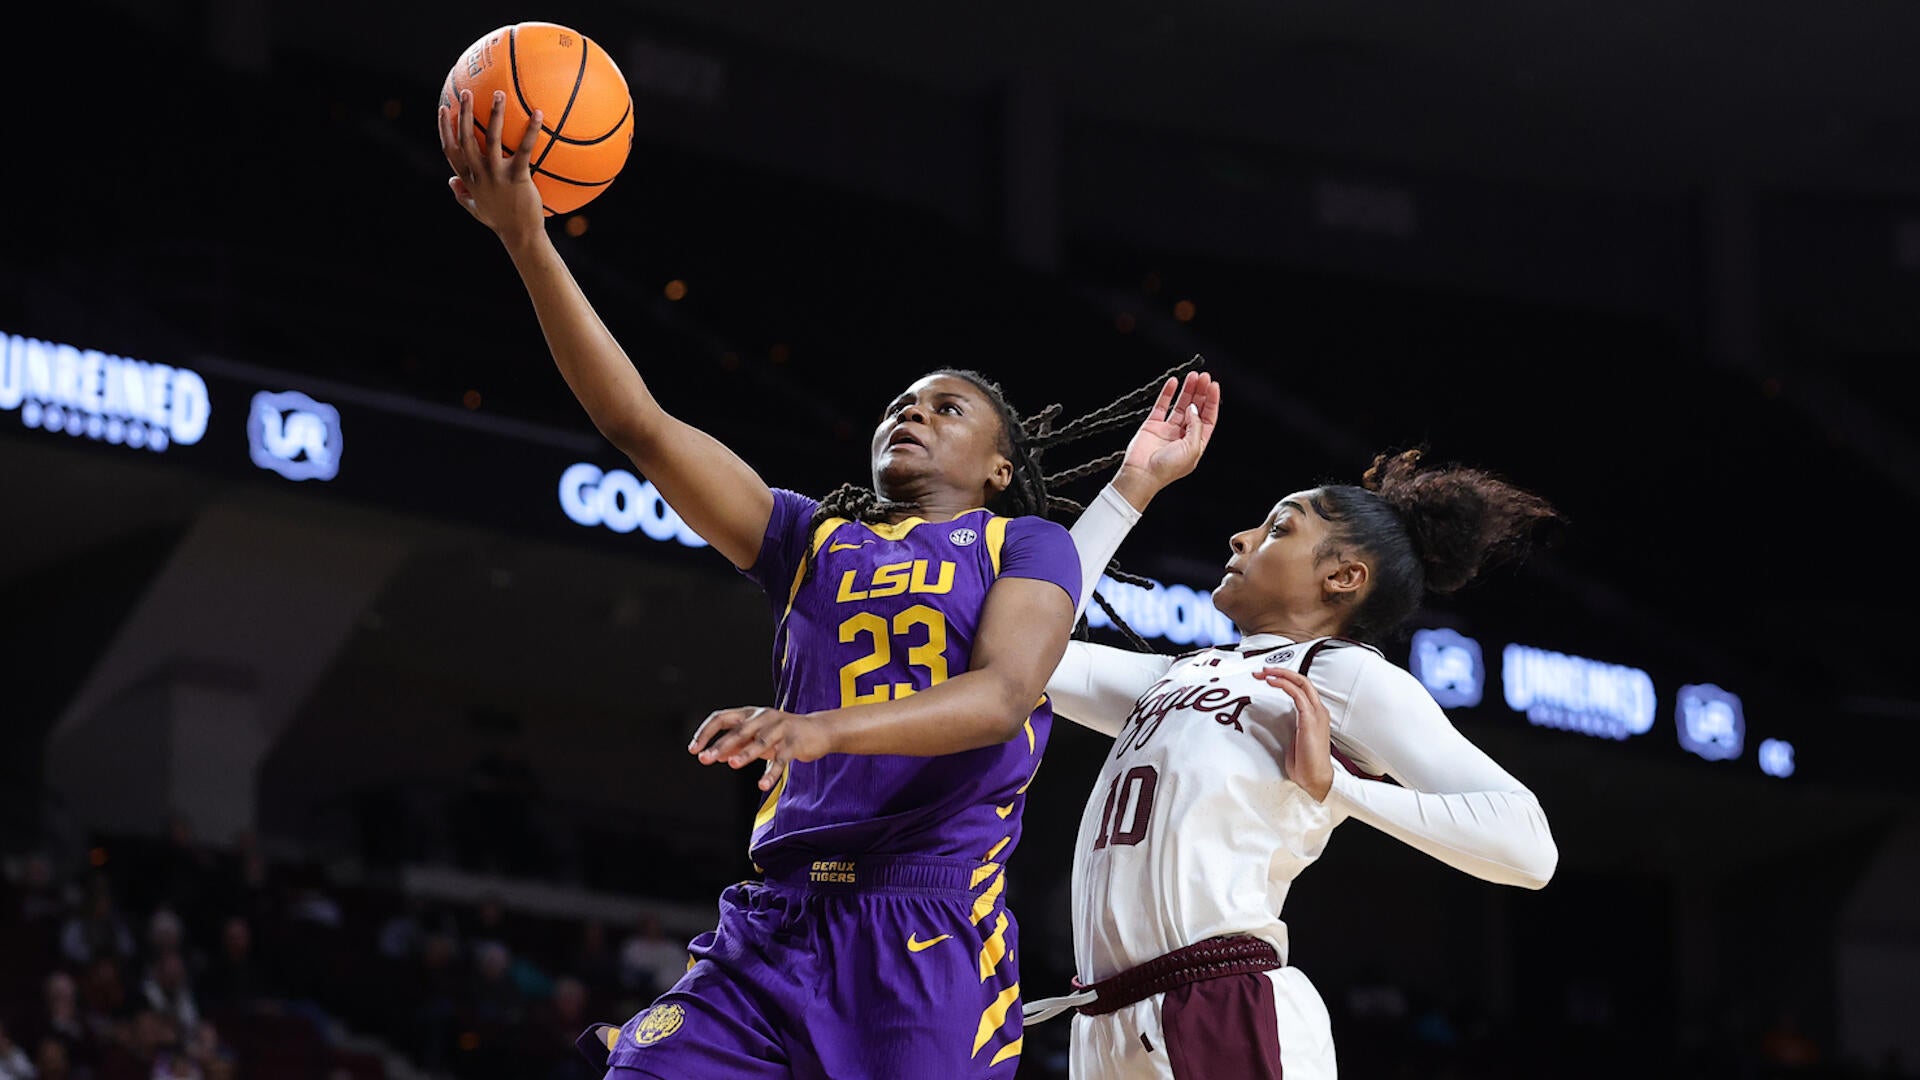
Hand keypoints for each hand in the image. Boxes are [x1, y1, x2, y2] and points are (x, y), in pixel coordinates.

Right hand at [436, 88, 546, 245]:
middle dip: (465, 114)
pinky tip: (538, 114)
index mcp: (468, 180)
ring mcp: (497, 176)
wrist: (520, 235)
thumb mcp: (476, 209)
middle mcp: (479, 175)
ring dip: (494, 115)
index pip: (451, 150)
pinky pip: (524, 150)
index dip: (445, 129)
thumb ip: (462, 195)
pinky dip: (531, 131)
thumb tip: (450, 182)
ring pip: (492, 140)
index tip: (443, 109)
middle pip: (466, 139)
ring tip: (498, 93)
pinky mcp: (518, 178)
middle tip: (467, 92)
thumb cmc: (500, 221)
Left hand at [688, 707, 833, 790]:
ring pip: (760, 742)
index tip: (693, 749)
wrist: (819, 731)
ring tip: (733, 764)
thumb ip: (739, 745)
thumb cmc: (784, 735)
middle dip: (721, 745)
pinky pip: (782, 759)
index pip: (722, 718)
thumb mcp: (759, 738)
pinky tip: (762, 785)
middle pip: (739, 730)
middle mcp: (764, 717)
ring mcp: (781, 728)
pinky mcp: (795, 743)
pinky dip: (771, 773)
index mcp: (751, 714)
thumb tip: (718, 756)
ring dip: (746, 753)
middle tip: (705, 759)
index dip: (706, 732)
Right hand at [1112, 368, 1220, 510]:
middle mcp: (1183, 436)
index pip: (1208, 419)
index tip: (1213, 386)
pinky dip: (1168, 393)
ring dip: (1187, 390)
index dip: (1212, 402)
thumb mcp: (1192, 448)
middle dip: (1201, 393)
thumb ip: (1196, 427)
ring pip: (1180, 405)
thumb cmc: (1167, 468)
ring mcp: (1168, 429)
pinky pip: (1162, 405)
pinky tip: (1174, 382)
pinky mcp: (1153, 425)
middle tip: (1204, 377)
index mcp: (1195, 444)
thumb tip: (1194, 409)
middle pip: (1196, 409)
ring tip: (1192, 375)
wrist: (1141, 474)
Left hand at [1257, 667, 1332, 802]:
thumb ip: (1279, 729)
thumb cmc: (1305, 764)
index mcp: (1314, 715)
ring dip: (1280, 674)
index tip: (1266, 677)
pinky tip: (1271, 682)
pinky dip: (1283, 684)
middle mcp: (1317, 711)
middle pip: (1302, 680)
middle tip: (1261, 671)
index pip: (1302, 688)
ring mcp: (1316, 714)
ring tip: (1263, 673)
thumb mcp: (1289, 741)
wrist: (1316, 778)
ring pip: (1300, 683)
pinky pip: (1297, 694)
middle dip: (1281, 671)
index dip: (1285, 679)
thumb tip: (1257, 725)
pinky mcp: (1309, 719)